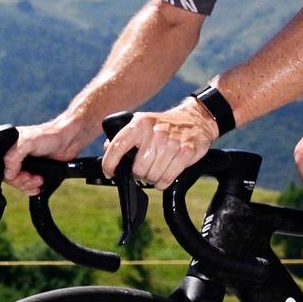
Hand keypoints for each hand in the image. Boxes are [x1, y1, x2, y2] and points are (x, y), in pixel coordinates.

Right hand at [0, 113, 95, 196]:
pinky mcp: (31, 171)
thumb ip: (14, 157)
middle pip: (2, 175)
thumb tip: (8, 174)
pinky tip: (38, 185)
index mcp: (5, 144)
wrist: (69, 140)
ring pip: (14, 182)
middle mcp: (10, 154)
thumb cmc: (49, 135)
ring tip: (38, 179)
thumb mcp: (28, 143)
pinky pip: (25, 186)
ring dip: (25, 185)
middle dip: (16, 180)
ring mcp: (21, 163)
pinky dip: (30, 188)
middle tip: (29, 177)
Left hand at [102, 100, 218, 188]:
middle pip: (138, 169)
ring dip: (152, 178)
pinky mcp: (186, 152)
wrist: (196, 119)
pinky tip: (165, 174)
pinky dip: (163, 182)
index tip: (109, 172)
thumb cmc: (166, 125)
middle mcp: (155, 132)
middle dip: (139, 174)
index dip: (109, 163)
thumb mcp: (142, 123)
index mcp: (140, 124)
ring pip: (153, 176)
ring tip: (156, 170)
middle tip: (145, 169)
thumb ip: (124, 137)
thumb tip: (107, 149)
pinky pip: (167, 178)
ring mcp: (171, 142)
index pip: (117, 146)